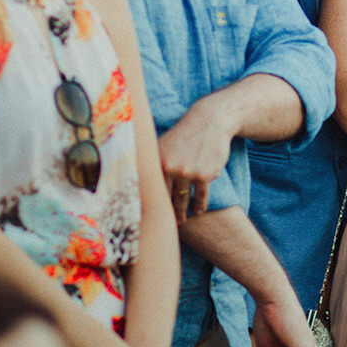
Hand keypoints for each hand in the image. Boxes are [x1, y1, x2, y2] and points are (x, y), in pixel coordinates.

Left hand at [158, 104, 232, 223]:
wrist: (209, 122)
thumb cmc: (183, 134)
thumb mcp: (163, 143)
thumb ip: (151, 160)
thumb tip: (137, 177)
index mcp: (159, 161)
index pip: (152, 188)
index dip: (150, 204)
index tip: (148, 216)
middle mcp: (172, 168)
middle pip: (167, 197)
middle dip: (166, 213)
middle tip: (165, 224)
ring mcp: (189, 172)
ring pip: (184, 199)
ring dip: (182, 213)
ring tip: (182, 221)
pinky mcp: (206, 175)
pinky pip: (202, 195)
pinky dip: (200, 205)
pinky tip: (198, 211)